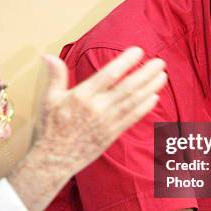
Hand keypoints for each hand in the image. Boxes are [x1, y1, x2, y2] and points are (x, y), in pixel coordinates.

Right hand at [9, 47, 166, 210]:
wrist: (55, 158)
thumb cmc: (52, 127)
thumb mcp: (49, 99)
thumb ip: (55, 76)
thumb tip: (47, 55)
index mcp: (82, 96)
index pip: (108, 74)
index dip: (125, 62)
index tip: (138, 51)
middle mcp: (97, 108)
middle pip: (127, 87)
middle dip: (145, 73)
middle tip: (160, 62)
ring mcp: (106, 122)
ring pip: (133, 102)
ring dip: (150, 88)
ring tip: (163, 76)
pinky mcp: (112, 134)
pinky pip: (131, 118)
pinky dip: (144, 108)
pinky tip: (155, 98)